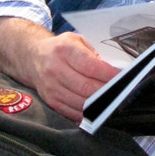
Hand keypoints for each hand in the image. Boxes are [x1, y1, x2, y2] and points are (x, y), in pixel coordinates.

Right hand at [0, 18, 116, 123]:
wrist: (31, 57)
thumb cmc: (60, 49)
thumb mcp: (76, 41)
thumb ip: (94, 54)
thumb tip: (112, 71)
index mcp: (65, 50)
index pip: (91, 66)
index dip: (109, 75)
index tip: (123, 78)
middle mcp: (55, 69)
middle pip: (87, 87)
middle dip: (108, 92)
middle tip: (122, 93)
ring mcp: (51, 87)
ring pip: (81, 103)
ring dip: (99, 105)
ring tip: (113, 103)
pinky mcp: (50, 100)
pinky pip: (72, 112)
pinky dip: (87, 114)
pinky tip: (98, 111)